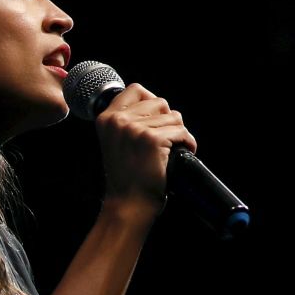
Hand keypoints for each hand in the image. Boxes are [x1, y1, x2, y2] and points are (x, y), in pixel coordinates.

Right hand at [94, 83, 197, 216]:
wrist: (128, 204)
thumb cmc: (128, 176)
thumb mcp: (118, 141)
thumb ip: (128, 120)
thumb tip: (156, 103)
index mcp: (106, 118)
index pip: (136, 90)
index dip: (151, 102)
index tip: (156, 120)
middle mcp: (118, 120)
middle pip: (159, 102)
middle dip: (168, 120)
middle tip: (165, 140)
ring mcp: (134, 129)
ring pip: (174, 116)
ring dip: (178, 133)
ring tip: (170, 149)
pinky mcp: (152, 139)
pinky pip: (182, 131)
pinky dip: (188, 143)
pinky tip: (181, 153)